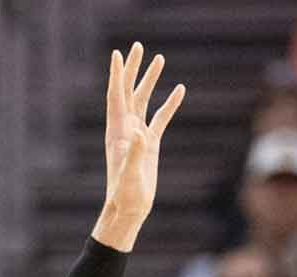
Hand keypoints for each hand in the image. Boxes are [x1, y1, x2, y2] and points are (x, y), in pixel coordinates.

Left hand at [92, 43, 185, 251]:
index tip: (118, 53)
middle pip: (128, 91)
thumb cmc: (126, 195)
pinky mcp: (150, 144)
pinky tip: (180, 90)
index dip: (117, 74)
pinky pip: (160, 118)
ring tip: (159, 58)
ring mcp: (138, 135)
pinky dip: (169, 104)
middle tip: (138, 46)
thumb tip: (140, 132)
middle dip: (133, 69)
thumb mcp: (130, 174)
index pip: (117, 96)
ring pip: (144, 101)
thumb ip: (135, 152)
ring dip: (150, 80)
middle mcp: (126, 129)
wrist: (129, 210)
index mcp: (118, 131)